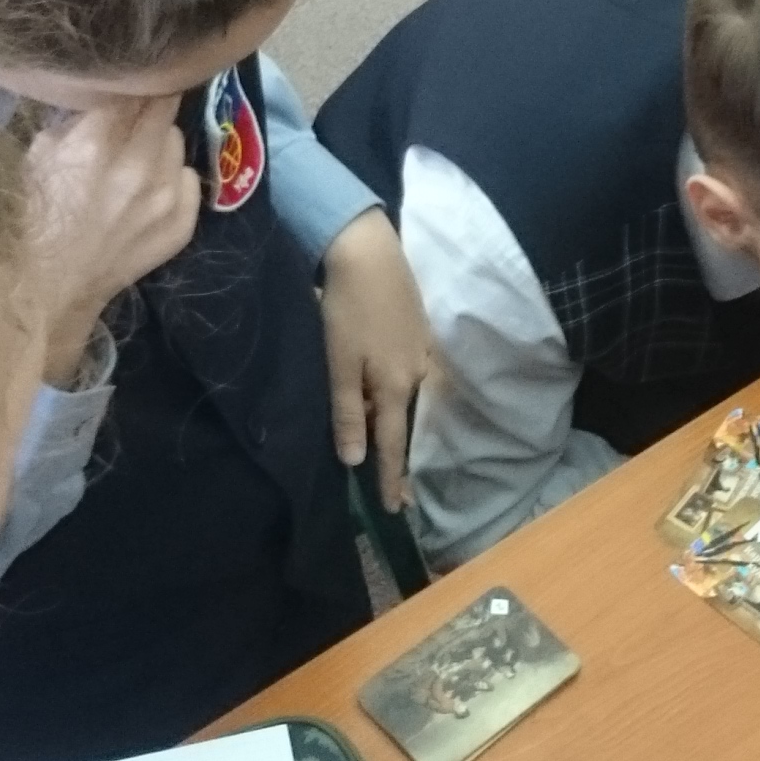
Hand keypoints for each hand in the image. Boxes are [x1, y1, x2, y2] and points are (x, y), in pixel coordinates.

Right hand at [21, 97, 199, 382]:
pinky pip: (189, 180)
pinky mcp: (180, 226)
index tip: (129, 79)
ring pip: (177, 142)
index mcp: (98, 141)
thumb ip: (76, 120)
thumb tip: (103, 98)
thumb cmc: (34, 217)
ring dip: (160, 143)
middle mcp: (140, 165)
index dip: (133, 79)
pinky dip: (173, 179)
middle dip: (152, 102)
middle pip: (166, 106)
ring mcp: (165, 198)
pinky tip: (151, 189)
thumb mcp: (39, 154)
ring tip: (137, 157)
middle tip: (137, 109)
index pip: (137, 86)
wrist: (48, 288)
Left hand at [319, 210, 443, 509]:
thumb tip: (354, 461)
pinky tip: (384, 388)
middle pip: (402, 422)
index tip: (393, 509)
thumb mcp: (339, 364)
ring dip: (392, 419)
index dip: (391, 478)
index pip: (393, 445)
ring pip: (404, 396)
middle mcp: (415, 374)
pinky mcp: (416, 329)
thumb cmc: (346, 308)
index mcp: (394, 386)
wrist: (369, 251)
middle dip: (396, 454)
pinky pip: (406, 373)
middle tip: (393, 487)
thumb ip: (346, 413)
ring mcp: (420, 350)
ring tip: (381, 440)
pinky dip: (394, 390)